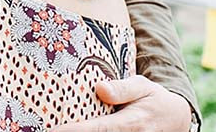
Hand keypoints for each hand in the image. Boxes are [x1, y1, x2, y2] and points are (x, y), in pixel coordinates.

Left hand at [50, 76, 192, 131]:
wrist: (176, 120)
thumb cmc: (154, 99)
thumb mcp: (143, 87)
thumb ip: (122, 88)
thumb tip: (100, 88)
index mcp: (129, 124)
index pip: (95, 130)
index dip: (70, 131)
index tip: (50, 130)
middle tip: (39, 129)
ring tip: (47, 128)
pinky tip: (65, 129)